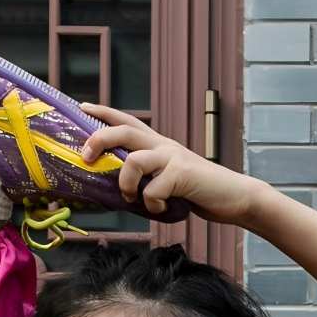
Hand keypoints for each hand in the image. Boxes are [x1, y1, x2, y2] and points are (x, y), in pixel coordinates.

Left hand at [82, 105, 254, 226]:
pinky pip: (153, 190)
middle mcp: (163, 146)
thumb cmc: (198, 192)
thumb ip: (146, 179)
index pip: (127, 121)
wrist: (234, 197)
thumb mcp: (167, 180)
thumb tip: (117, 193)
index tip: (82, 106)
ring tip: (130, 197)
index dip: (104, 113)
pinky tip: (161, 209)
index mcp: (158, 144)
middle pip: (124, 131)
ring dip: (125, 183)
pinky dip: (152, 205)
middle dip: (100, 139)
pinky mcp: (183, 174)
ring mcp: (173, 158)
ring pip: (134, 160)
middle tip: (87, 156)